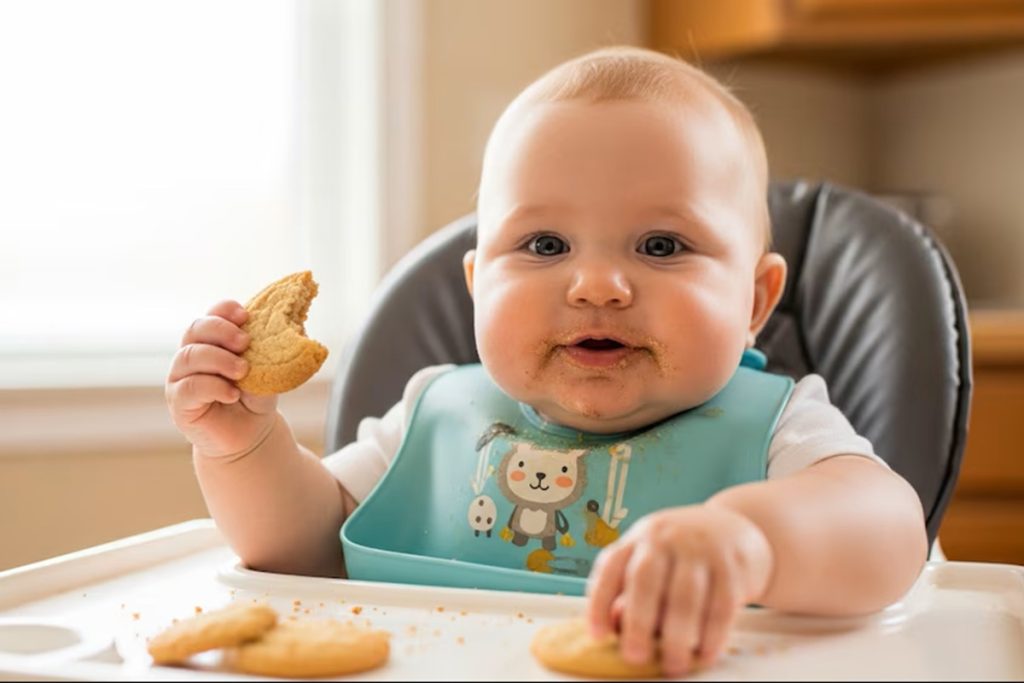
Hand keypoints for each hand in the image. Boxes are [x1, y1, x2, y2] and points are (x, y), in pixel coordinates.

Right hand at [165, 300, 277, 457]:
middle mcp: (192, 355)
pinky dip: (213, 386)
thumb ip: (265, 353)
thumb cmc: (255, 399)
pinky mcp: (178, 402)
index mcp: (212, 341)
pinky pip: (188, 387)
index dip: (224, 310)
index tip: (245, 316)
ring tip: (243, 371)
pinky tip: (232, 394)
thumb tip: (280, 333)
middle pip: (195, 329)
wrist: (250, 435)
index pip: (211, 315)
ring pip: (189, 356)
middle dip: (221, 331)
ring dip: (219, 359)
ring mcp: (181, 378)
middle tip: (245, 342)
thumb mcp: (265, 372)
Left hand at [585, 504, 773, 675]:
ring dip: (677, 637)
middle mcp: (666, 537)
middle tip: (635, 657)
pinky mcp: (733, 564)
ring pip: (685, 596)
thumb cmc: (684, 555)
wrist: (736, 528)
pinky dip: (712, 636)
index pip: (611, 566)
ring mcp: (700, 548)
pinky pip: (721, 605)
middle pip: (646, 579)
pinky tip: (704, 655)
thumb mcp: (653, 560)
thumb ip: (630, 591)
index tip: (597, 636)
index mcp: (639, 538)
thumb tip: (614, 624)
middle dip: (638, 623)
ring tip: (673, 665)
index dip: (599, 602)